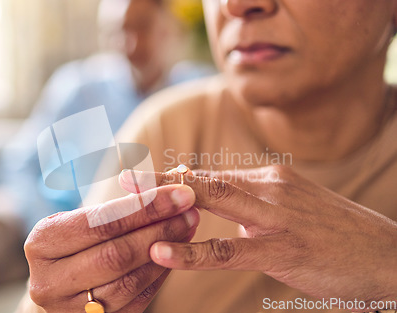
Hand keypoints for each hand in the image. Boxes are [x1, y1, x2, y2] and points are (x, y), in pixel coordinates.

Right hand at [24, 184, 199, 312]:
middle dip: (159, 230)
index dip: (144, 208)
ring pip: (129, 281)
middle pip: (115, 255)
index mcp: (42, 243)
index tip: (180, 193)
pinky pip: (136, 299)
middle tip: (190, 211)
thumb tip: (166, 190)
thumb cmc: (73, 242)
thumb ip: (113, 209)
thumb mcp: (78, 219)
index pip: (100, 223)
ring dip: (166, 253)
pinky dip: (159, 274)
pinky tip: (176, 253)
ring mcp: (69, 309)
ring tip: (187, 228)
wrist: (58, 283)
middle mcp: (49, 281)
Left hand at [119, 166, 396, 309]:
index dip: (173, 176)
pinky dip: (191, 251)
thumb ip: (253, 200)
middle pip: (203, 179)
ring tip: (129, 204)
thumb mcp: (292, 205)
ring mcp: (274, 216)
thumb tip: (217, 200)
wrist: (386, 255)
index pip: (211, 173)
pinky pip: (226, 250)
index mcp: (270, 176)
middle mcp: (269, 186)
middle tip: (123, 178)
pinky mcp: (280, 250)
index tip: (141, 175)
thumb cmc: (333, 232)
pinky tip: (162, 251)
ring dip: (166, 204)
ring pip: (211, 203)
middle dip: (159, 179)